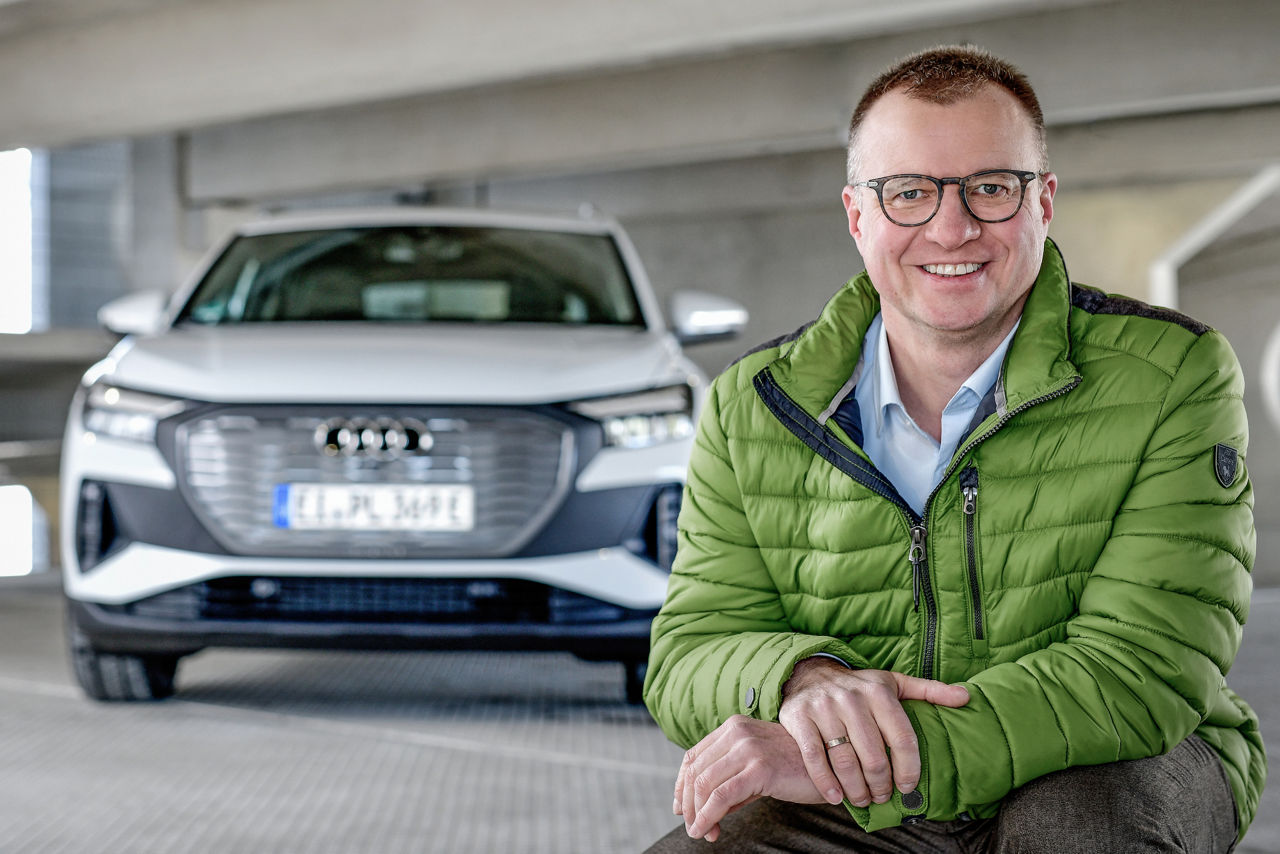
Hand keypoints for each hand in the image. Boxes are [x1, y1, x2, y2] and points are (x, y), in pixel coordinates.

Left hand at [673, 715, 825, 841]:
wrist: (834, 768)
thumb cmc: (798, 769)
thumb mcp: (757, 771)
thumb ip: (729, 783)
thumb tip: (700, 812)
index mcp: (734, 727)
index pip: (693, 755)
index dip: (681, 785)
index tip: (681, 808)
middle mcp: (737, 732)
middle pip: (695, 771)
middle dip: (689, 804)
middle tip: (694, 827)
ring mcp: (748, 747)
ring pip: (704, 784)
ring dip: (697, 814)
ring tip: (701, 832)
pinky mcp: (759, 767)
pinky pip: (721, 795)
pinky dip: (708, 816)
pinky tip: (707, 830)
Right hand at [778, 658, 969, 807]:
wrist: (808, 673)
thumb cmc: (859, 686)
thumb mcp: (893, 683)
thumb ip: (929, 691)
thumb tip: (966, 697)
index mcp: (879, 692)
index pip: (902, 739)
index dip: (909, 770)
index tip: (908, 786)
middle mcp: (851, 699)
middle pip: (874, 756)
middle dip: (881, 785)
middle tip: (882, 796)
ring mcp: (824, 709)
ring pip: (845, 761)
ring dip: (857, 789)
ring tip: (863, 799)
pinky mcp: (799, 719)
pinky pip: (814, 758)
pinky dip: (826, 783)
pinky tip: (836, 797)